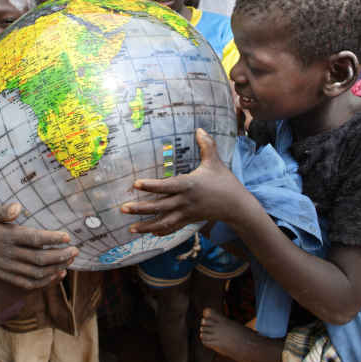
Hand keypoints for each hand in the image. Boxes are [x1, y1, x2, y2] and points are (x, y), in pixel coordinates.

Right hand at [0, 202, 76, 288]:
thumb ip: (2, 211)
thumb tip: (18, 207)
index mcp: (6, 237)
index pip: (34, 239)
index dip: (52, 239)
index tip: (67, 237)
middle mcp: (8, 254)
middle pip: (39, 258)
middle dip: (60, 255)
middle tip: (76, 251)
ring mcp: (7, 267)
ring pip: (36, 272)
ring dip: (55, 268)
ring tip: (69, 261)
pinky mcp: (6, 275)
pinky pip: (27, 282)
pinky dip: (44, 281)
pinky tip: (56, 274)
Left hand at [122, 128, 249, 235]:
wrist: (237, 206)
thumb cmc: (225, 182)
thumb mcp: (215, 162)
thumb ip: (207, 145)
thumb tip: (200, 129)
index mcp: (190, 185)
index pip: (167, 186)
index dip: (151, 185)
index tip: (135, 184)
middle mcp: (185, 201)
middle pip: (160, 206)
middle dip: (141, 209)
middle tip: (123, 208)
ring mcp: (187, 213)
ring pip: (163, 222)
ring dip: (146, 226)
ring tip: (130, 228)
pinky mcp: (189, 221)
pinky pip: (172, 228)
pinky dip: (160, 231)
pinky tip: (148, 233)